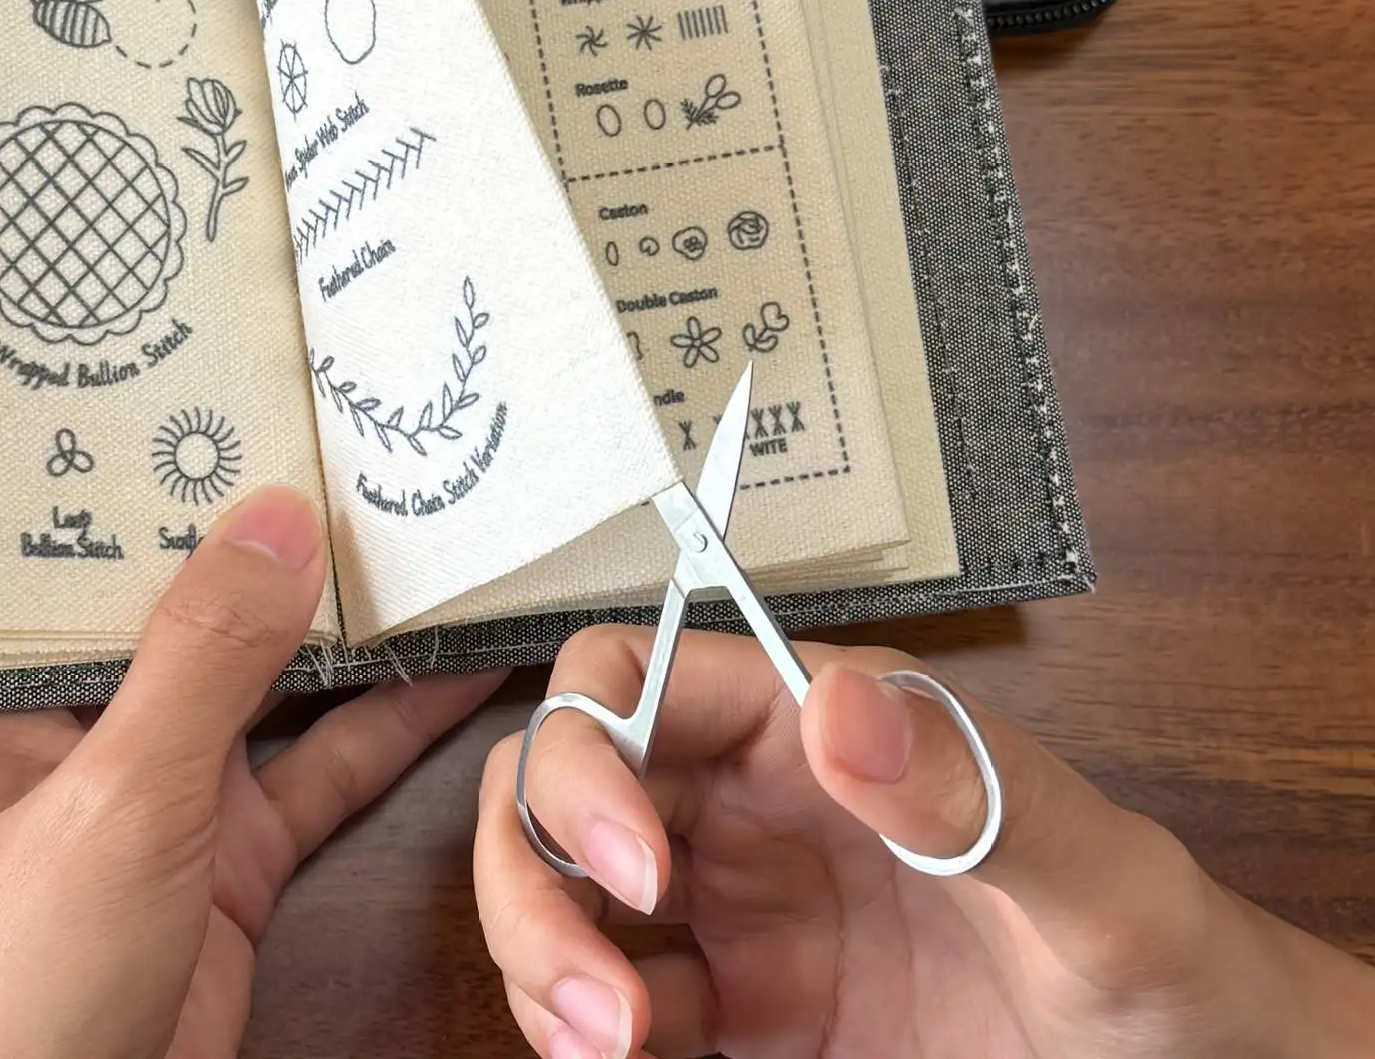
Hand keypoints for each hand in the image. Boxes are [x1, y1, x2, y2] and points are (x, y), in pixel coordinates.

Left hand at [0, 486, 501, 1058]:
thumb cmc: (0, 1005)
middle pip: (186, 600)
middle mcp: (71, 722)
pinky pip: (318, 767)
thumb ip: (200, 660)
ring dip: (346, 622)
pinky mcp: (224, 859)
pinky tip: (458, 669)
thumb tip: (276, 517)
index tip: (247, 381)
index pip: (76, 540)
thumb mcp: (109, 807)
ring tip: (435, 527)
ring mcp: (154, 789)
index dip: (160, 463)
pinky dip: (389, 724)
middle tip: (367, 434)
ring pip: (266, 678)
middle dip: (274, 532)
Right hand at [478, 626, 1374, 1057]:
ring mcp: (735, 908)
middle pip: (565, 777)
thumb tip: (840, 710)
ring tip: (601, 1047)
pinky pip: (609, 998)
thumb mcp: (1093, 875)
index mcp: (808, 723)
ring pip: (562, 882)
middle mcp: (749, 799)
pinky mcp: (738, 1011)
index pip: (638, 676)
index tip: (637, 865)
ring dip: (540, 951)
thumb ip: (972, 790)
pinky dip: (573, 1026)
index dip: (592, 746)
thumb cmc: (1160, 949)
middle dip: (538, 865)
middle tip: (594, 994)